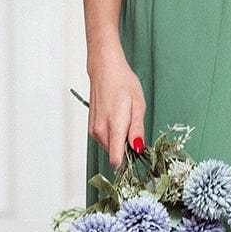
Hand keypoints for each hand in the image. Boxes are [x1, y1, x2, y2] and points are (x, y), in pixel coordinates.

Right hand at [87, 47, 146, 169]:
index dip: (129, 161)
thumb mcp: (138, 105)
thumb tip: (138, 148)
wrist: (104, 70)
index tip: (138, 156)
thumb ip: (137, 129)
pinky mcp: (91, 128)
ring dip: (120, 141)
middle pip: (116, 154)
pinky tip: (118, 119)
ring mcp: (94, 130)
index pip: (116, 159)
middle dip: (127, 148)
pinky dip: (113, 135)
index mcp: (114, 126)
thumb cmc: (123, 83)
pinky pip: (105, 140)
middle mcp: (100, 131)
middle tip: (135, 128)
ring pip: (110, 147)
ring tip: (126, 119)